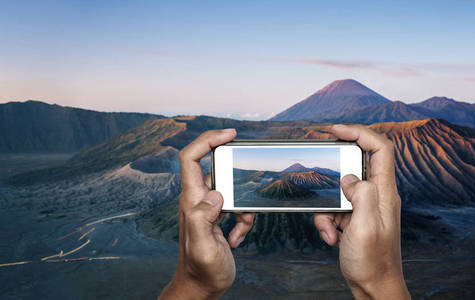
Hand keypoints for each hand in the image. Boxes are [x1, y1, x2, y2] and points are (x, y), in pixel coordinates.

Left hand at [159, 129, 254, 299]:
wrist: (201, 288)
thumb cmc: (201, 272)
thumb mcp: (203, 249)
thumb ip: (202, 220)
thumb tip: (215, 194)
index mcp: (192, 201)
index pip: (191, 157)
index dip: (208, 139)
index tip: (230, 134)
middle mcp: (197, 200)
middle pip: (216, 170)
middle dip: (236, 182)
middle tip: (244, 205)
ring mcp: (207, 208)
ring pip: (231, 190)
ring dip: (243, 207)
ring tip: (240, 228)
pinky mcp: (216, 217)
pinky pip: (235, 207)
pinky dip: (243, 220)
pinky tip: (237, 238)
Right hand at [314, 124, 409, 299]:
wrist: (374, 287)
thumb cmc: (373, 261)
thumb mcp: (365, 226)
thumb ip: (361, 195)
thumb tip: (350, 177)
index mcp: (384, 192)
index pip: (380, 149)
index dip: (360, 132)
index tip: (337, 130)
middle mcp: (378, 195)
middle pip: (356, 166)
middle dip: (335, 174)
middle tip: (322, 176)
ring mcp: (366, 207)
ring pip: (340, 190)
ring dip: (328, 209)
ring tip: (332, 231)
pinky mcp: (355, 218)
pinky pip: (335, 209)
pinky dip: (328, 222)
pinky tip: (332, 238)